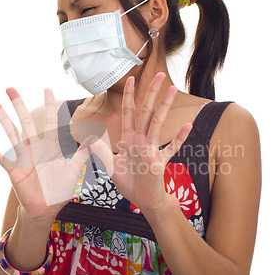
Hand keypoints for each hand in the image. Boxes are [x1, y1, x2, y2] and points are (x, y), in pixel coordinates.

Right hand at [0, 88, 94, 221]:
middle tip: (10, 88)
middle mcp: (35, 149)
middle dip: (19, 105)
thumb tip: (95, 139)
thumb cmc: (60, 190)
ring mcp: (24, 158)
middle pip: (26, 122)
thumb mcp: (74, 172)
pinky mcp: (15, 170)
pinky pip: (2, 158)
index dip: (48, 106)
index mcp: (50, 148)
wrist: (47, 209)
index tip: (47, 89)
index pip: (49, 122)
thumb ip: (83, 155)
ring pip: (13, 135)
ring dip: (4, 120)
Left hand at [90, 73, 192, 212]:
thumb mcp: (110, 166)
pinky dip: (178, 137)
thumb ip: (100, 151)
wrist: (144, 200)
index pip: (129, 112)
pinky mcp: (160, 161)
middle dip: (151, 93)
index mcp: (129, 139)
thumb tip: (87, 137)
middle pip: (146, 111)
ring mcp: (152, 149)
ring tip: (172, 89)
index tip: (132, 79)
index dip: (130, 96)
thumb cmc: (129, 183)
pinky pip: (171, 147)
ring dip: (164, 106)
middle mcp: (141, 140)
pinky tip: (187, 125)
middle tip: (160, 74)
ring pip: (157, 123)